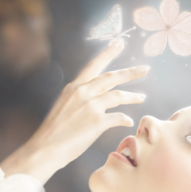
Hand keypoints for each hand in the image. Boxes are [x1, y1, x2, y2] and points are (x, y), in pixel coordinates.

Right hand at [0, 40, 148, 183]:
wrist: (45, 149)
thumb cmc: (54, 132)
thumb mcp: (64, 106)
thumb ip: (79, 98)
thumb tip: (93, 98)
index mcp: (74, 87)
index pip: (94, 65)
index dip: (108, 53)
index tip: (119, 43)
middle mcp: (83, 92)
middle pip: (112, 77)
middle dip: (130, 72)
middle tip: (145, 69)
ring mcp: (91, 106)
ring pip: (118, 95)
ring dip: (132, 96)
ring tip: (141, 97)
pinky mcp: (97, 122)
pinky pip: (118, 117)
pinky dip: (125, 119)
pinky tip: (128, 121)